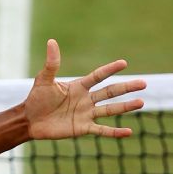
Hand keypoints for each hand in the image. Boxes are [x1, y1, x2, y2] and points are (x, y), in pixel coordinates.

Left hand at [24, 39, 145, 138]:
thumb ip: (51, 64)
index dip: (109, 70)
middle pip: (110, 92)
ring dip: (125, 107)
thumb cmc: (36, 99)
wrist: (29, 120)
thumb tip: (51, 41)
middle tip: (143, 83)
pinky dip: (114, 132)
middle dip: (126, 88)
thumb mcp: (44, 80)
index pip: (98, 76)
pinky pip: (101, 130)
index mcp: (79, 86)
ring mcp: (86, 114)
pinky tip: (129, 132)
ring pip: (110, 109)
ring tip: (141, 102)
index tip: (124, 63)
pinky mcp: (82, 128)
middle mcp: (86, 99)